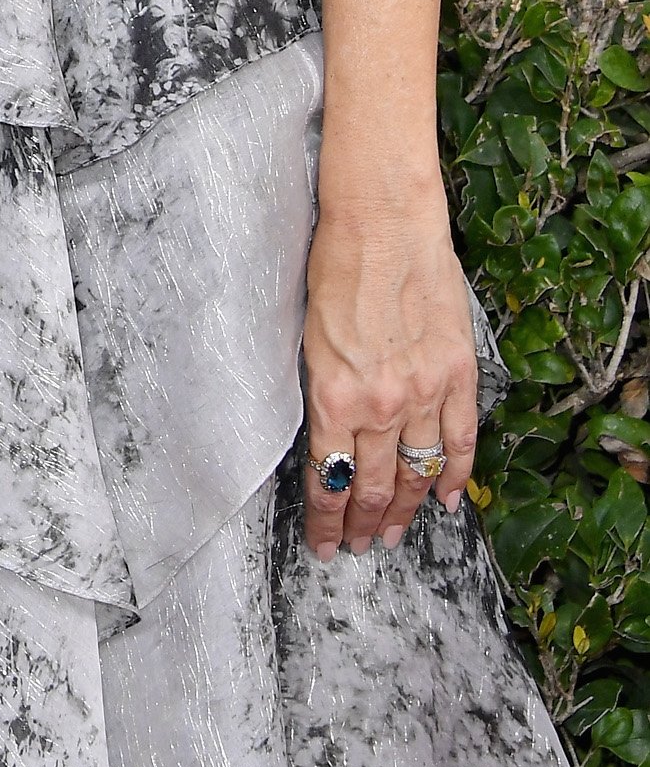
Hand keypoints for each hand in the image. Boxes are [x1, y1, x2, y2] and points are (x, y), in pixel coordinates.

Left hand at [301, 191, 478, 556]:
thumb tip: (327, 432)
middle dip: (361, 525)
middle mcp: (381, 403)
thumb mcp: (307, 334)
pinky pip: (460, 440)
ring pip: (416, 474)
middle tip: (357, 546)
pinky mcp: (458, 373)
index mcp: (333, 394)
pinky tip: (444, 500)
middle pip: (373, 486)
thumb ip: (322, 388)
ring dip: (403, 511)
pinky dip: (454, 476)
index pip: (328, 478)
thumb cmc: (333, 264)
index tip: (322, 543)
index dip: (325, 520)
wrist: (383, 220)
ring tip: (391, 535)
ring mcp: (425, 391)